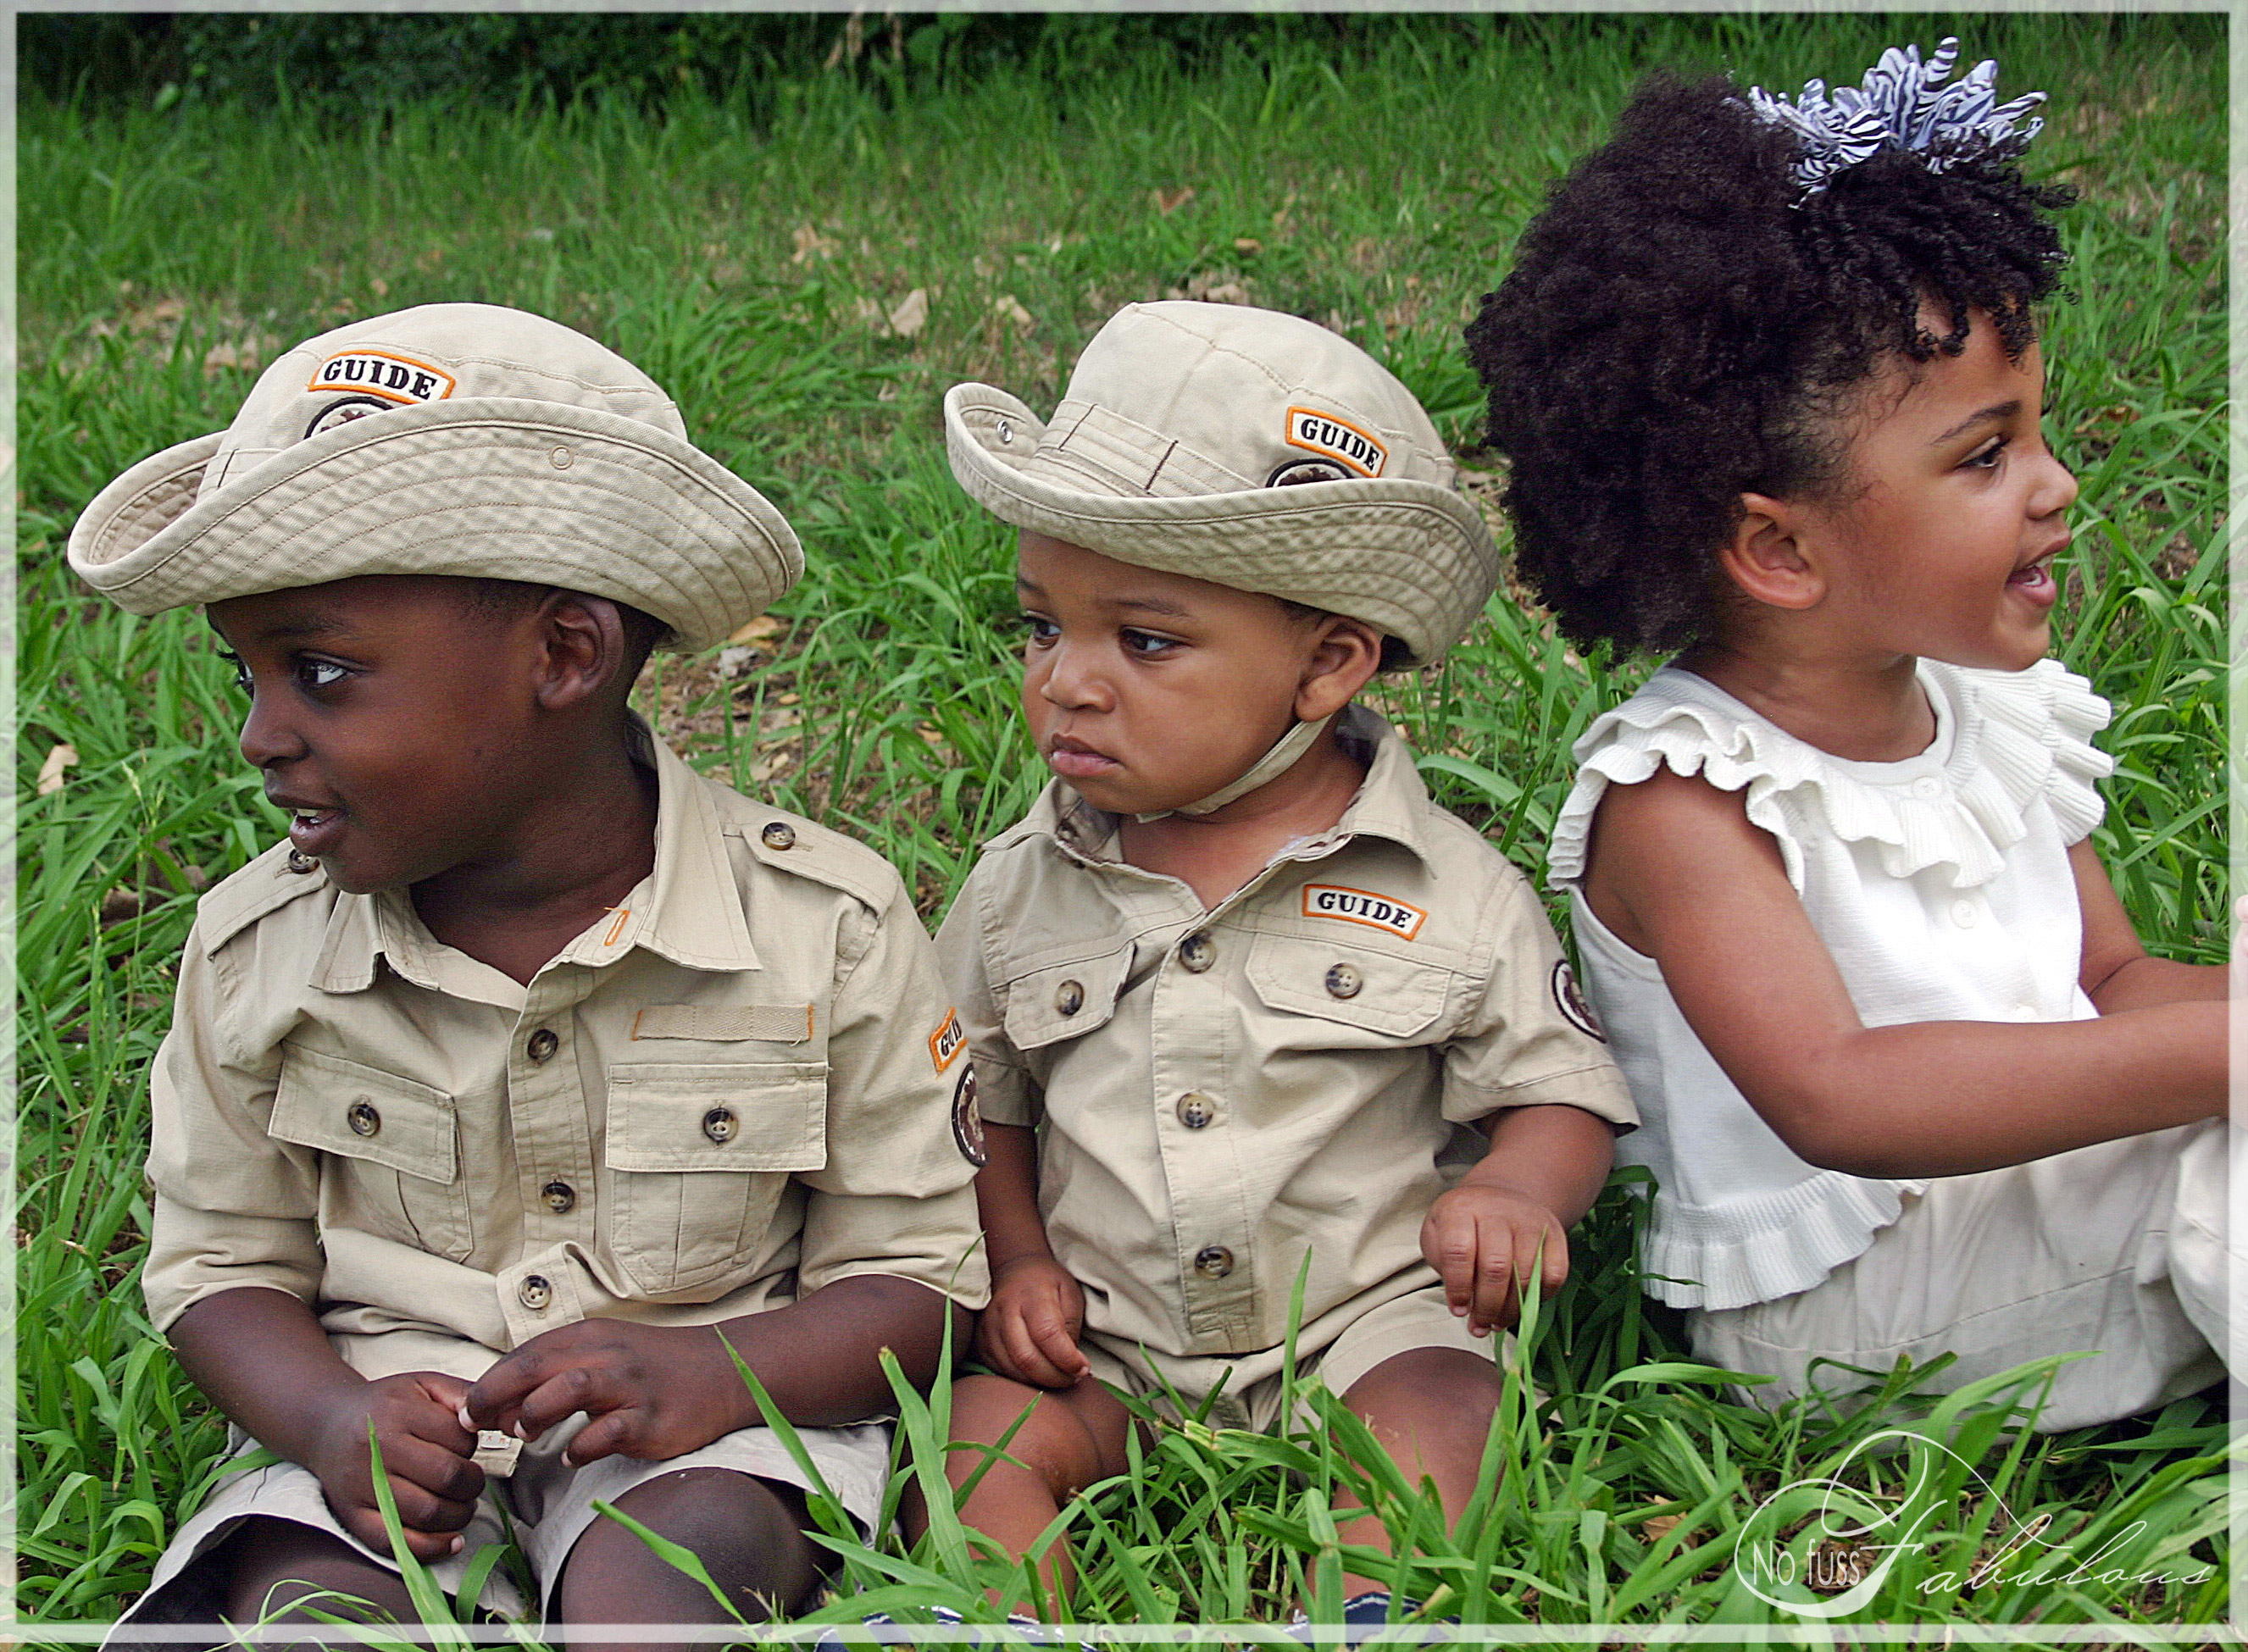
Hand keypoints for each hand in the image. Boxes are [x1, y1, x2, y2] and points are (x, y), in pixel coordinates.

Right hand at [302, 1371, 483, 1561]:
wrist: (327, 1425)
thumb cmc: (385, 1405)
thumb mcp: (424, 1384)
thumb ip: (463, 1394)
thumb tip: (500, 1416)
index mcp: (399, 1413)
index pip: (458, 1438)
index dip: (473, 1446)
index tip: (467, 1448)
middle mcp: (378, 1450)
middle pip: (446, 1476)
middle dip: (472, 1484)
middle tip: (471, 1482)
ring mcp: (363, 1487)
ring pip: (427, 1513)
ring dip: (459, 1515)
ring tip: (461, 1505)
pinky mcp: (353, 1517)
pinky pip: (396, 1543)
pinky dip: (431, 1548)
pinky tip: (452, 1540)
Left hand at [463, 1320, 747, 1466]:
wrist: (721, 1371)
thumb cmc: (652, 1367)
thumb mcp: (603, 1353)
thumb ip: (556, 1372)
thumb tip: (503, 1408)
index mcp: (588, 1336)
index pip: (523, 1354)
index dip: (489, 1383)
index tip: (470, 1411)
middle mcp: (606, 1355)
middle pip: (535, 1367)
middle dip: (497, 1397)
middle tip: (480, 1426)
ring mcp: (629, 1386)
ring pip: (568, 1389)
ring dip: (536, 1414)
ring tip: (526, 1436)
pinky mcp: (650, 1419)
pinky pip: (606, 1434)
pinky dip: (580, 1448)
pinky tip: (572, 1457)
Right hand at [975, 1255, 1089, 1388]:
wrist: (1016, 1270)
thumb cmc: (1048, 1283)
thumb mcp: (1070, 1294)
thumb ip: (1071, 1328)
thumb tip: (1072, 1364)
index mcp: (1031, 1295)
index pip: (1047, 1334)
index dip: (1066, 1358)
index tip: (1082, 1368)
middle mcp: (1005, 1311)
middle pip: (1026, 1357)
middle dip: (1053, 1377)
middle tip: (1072, 1378)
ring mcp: (988, 1328)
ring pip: (1012, 1369)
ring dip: (1039, 1382)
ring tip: (1057, 1376)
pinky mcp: (980, 1342)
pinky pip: (1000, 1371)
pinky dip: (1022, 1379)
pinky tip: (1038, 1373)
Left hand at [1420, 1183, 1569, 1336]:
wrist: (1498, 1199)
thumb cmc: (1462, 1227)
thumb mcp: (1438, 1237)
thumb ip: (1445, 1268)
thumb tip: (1465, 1307)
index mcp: (1460, 1208)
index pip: (1458, 1252)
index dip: (1458, 1288)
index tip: (1458, 1310)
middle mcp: (1497, 1210)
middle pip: (1496, 1267)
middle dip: (1487, 1306)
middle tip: (1480, 1325)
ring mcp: (1530, 1220)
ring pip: (1526, 1274)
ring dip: (1511, 1309)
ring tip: (1498, 1323)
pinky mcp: (1554, 1233)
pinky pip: (1554, 1275)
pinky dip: (1539, 1298)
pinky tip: (1522, 1306)